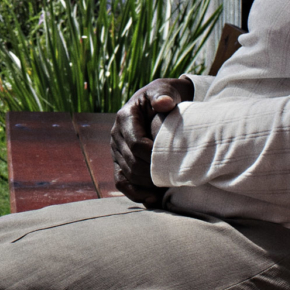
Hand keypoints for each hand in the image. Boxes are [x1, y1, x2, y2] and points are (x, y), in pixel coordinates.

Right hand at [111, 77, 192, 209]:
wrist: (162, 102)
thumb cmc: (166, 96)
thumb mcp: (167, 90)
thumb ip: (165, 95)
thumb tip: (164, 104)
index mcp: (125, 117)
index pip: (136, 144)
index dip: (153, 157)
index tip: (172, 162)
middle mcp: (116, 135)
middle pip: (131, 162)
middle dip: (152, 173)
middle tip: (174, 179)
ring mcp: (116, 150)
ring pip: (127, 174)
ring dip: (146, 184)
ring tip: (166, 189)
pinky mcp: (119, 161)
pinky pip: (121, 182)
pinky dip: (134, 193)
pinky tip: (151, 200)